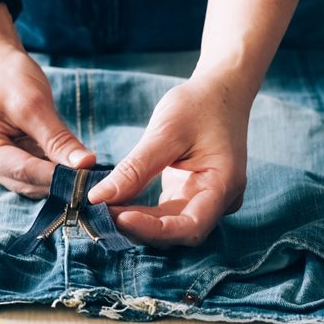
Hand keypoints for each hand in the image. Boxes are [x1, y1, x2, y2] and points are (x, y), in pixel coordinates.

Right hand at [0, 3, 95, 197]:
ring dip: (59, 178)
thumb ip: (58, 139)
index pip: (25, 172)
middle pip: (28, 182)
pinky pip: (34, 172)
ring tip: (90, 171)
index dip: (59, 178)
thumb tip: (86, 165)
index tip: (92, 180)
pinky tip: (74, 163)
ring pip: (33, 182)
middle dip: (61, 181)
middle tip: (97, 177)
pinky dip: (54, 169)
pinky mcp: (7, 161)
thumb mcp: (33, 103)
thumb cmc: (6, 75)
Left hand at [86, 69, 253, 247]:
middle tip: (100, 215)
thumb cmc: (198, 105)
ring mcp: (206, 200)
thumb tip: (99, 197)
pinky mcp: (191, 194)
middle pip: (178, 232)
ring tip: (103, 211)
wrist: (219, 91)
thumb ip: (135, 168)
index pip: (190, 226)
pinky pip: (166, 214)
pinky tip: (116, 205)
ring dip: (137, 223)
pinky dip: (142, 213)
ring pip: (170, 226)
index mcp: (223, 185)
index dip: (153, 229)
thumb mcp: (165, 132)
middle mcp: (219, 201)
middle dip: (140, 228)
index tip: (118, 217)